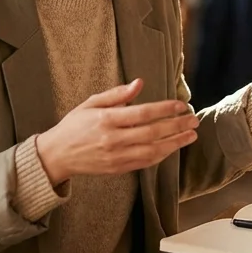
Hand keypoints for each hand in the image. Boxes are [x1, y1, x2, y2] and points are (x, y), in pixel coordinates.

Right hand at [36, 78, 198, 184]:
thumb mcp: (91, 103)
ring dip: (175, 144)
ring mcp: (116, 157)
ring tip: (191, 136)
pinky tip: (173, 148)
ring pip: (153, 151)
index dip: (165, 109)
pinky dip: (161, 156)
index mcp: (106, 120)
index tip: (181, 105)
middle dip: (177, 126)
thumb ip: (116, 95)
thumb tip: (139, 83)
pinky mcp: (118, 169)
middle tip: (194, 120)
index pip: (143, 114)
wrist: (57, 155)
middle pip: (152, 133)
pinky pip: (145, 163)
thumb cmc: (74, 126)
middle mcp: (113, 140)